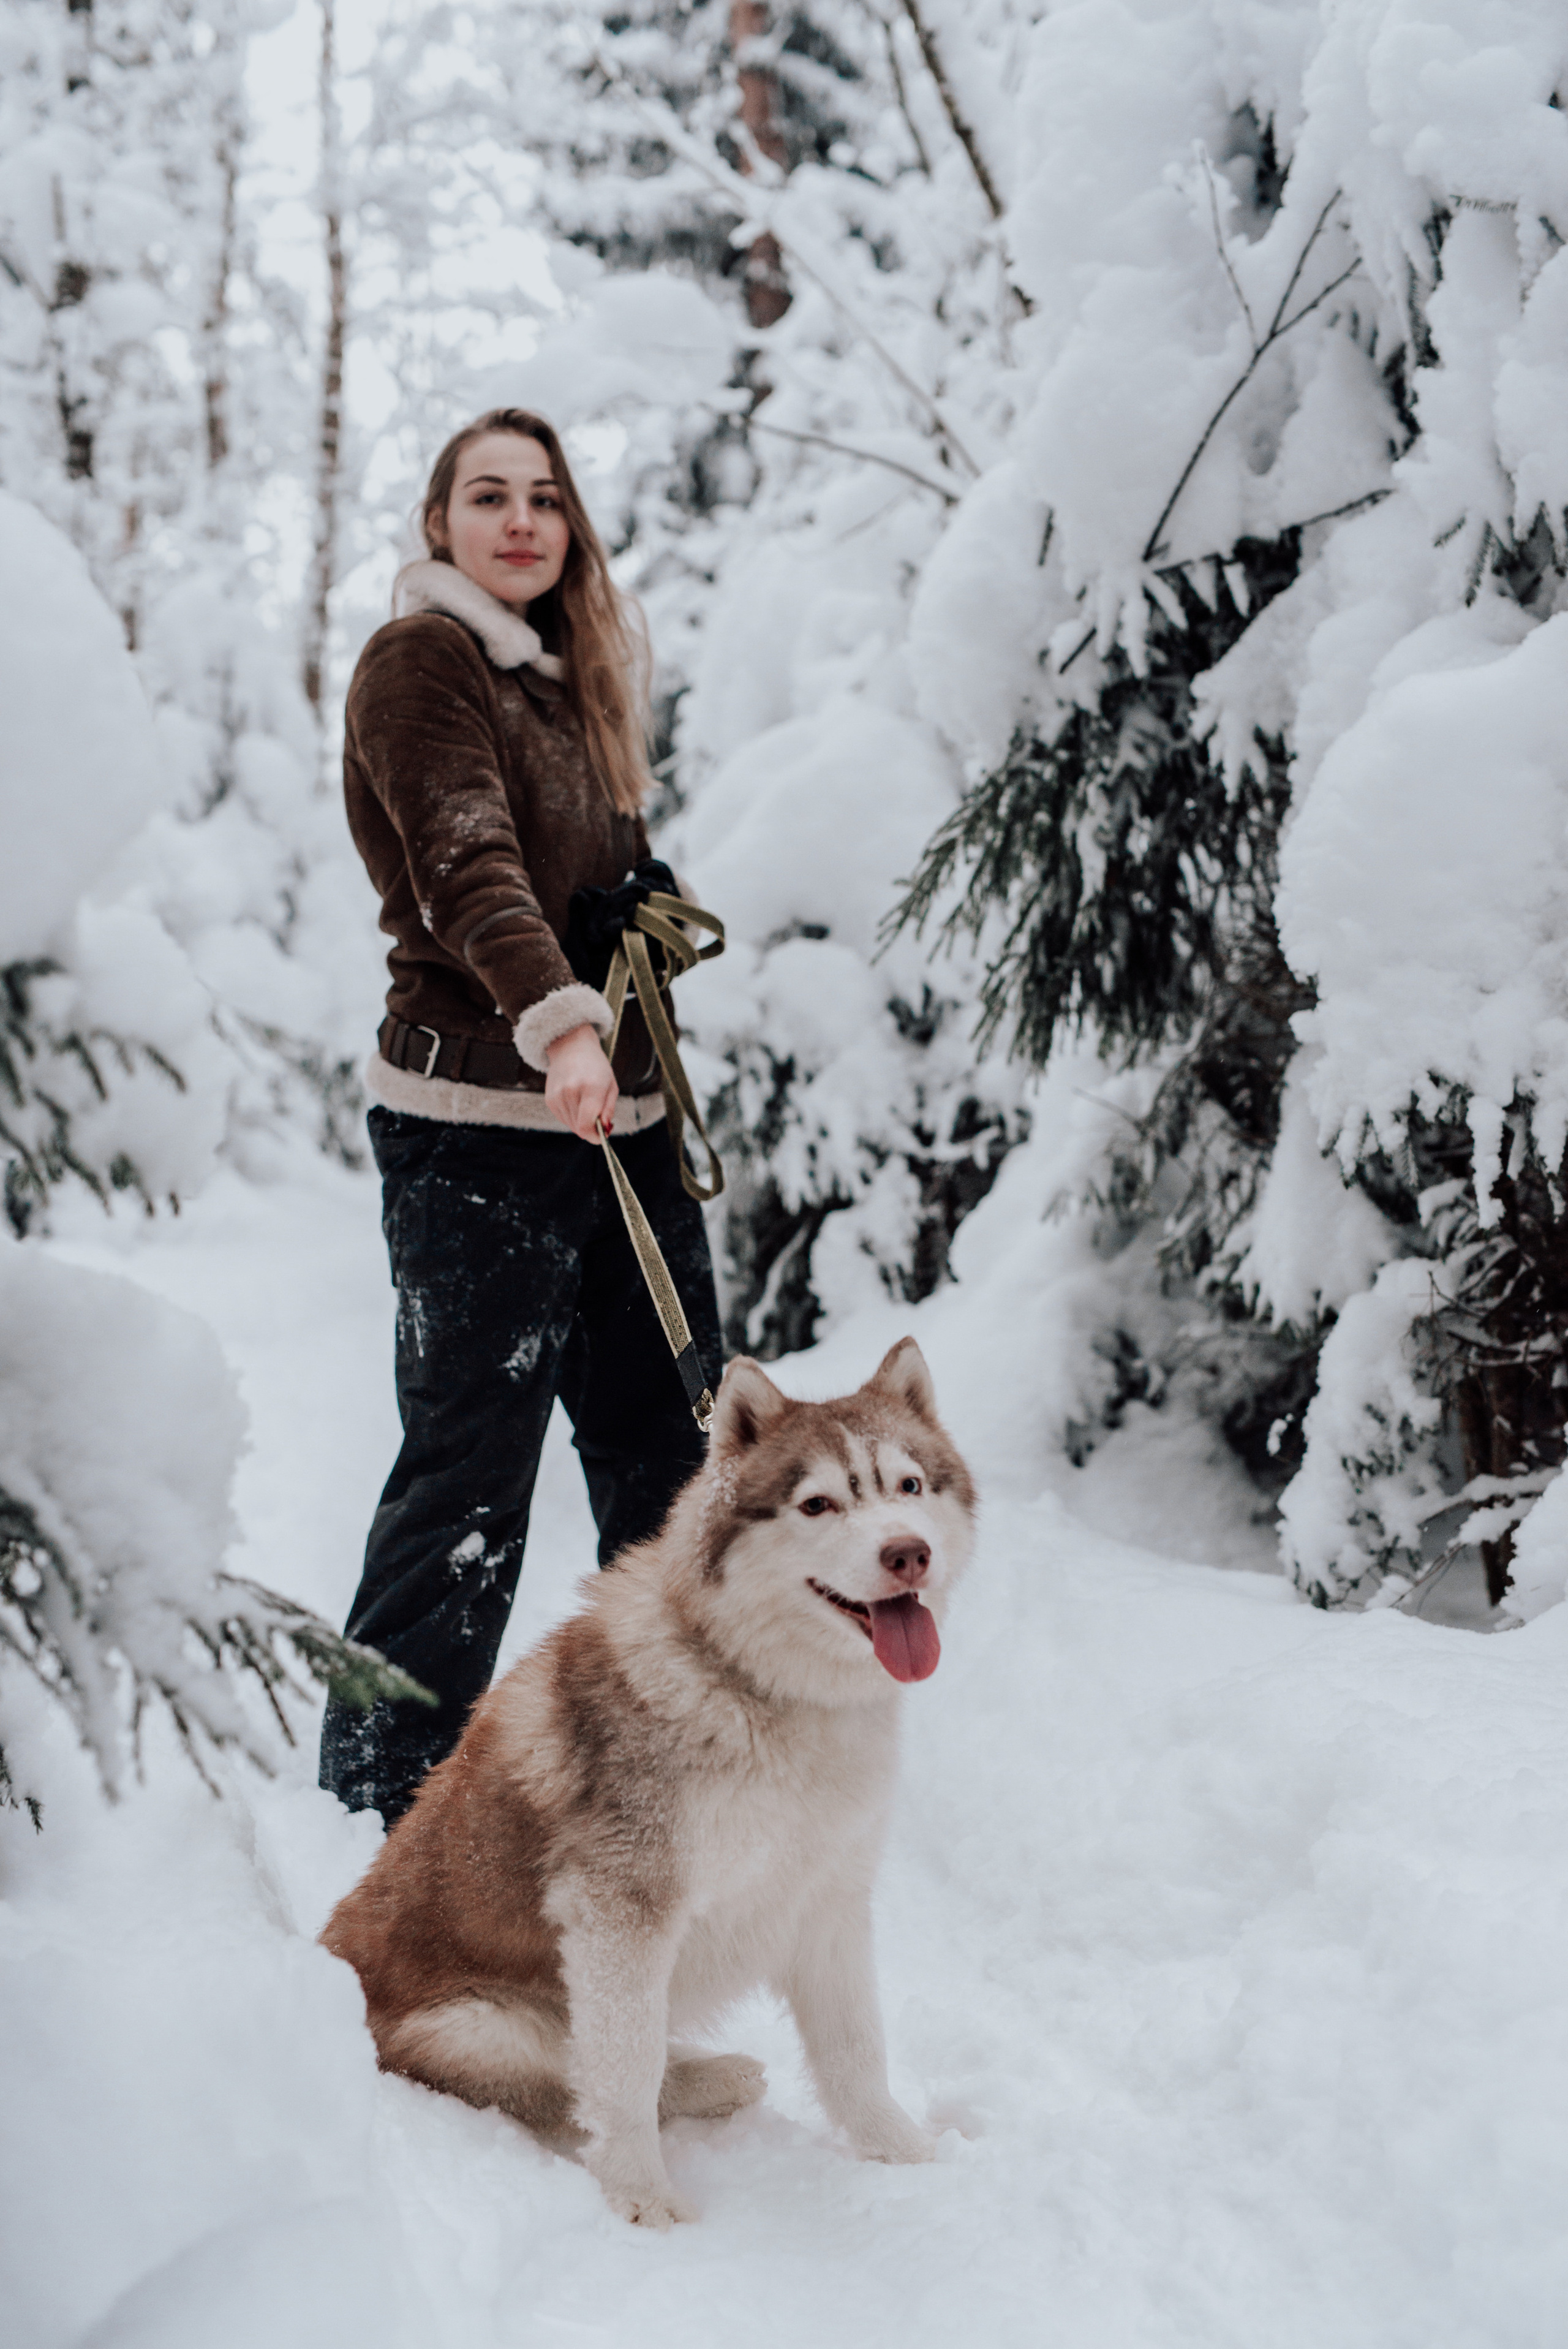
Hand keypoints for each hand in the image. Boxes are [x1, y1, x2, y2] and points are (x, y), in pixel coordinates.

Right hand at [545, 1024, 617, 1141]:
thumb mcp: (611, 1085)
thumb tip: (604, 1131)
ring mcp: (557, 1095)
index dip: (595, 1136)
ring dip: (581, 1122)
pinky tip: (576, 1101)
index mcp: (591, 1087)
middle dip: (591, 1129)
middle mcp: (571, 1092)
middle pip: (579, 1128)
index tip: (602, 1136)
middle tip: (600, 1120)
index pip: (587, 1125)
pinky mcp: (549, 1099)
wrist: (571, 1046)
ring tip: (587, 1104)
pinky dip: (572, 1116)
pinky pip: (563, 1118)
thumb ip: (608, 1110)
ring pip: (571, 1125)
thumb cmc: (596, 1067)